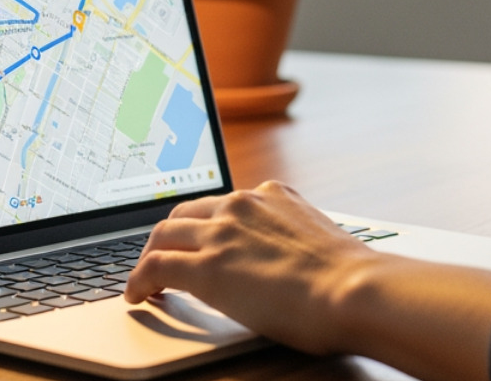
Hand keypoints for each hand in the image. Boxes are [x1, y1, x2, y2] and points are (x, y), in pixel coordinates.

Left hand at [123, 180, 376, 354]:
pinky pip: (156, 267)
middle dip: (168, 237)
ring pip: (163, 235)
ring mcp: (221, 233)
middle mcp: (242, 204)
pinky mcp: (206, 267)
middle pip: (183, 213)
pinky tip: (138, 295)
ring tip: (143, 281)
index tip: (194, 240)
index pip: (220, 204)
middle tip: (161, 259)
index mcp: (271, 194)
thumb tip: (281, 262)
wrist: (353, 290)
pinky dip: (139, 280)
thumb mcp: (316, 239)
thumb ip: (290, 238)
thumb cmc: (348, 278)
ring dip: (149, 258)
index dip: (200, 225)